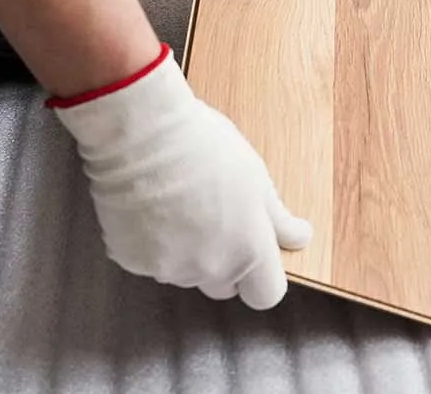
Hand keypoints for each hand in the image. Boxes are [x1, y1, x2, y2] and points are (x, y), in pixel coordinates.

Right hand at [51, 44, 310, 308]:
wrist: (143, 135)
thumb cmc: (205, 148)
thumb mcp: (257, 178)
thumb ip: (278, 219)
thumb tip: (299, 238)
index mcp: (249, 251)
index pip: (266, 295)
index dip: (262, 278)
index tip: (257, 256)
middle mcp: (209, 269)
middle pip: (223, 285)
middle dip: (223, 263)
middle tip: (214, 219)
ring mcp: (167, 268)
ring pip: (184, 272)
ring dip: (185, 251)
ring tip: (179, 205)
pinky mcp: (131, 260)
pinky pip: (149, 262)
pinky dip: (151, 243)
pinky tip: (152, 208)